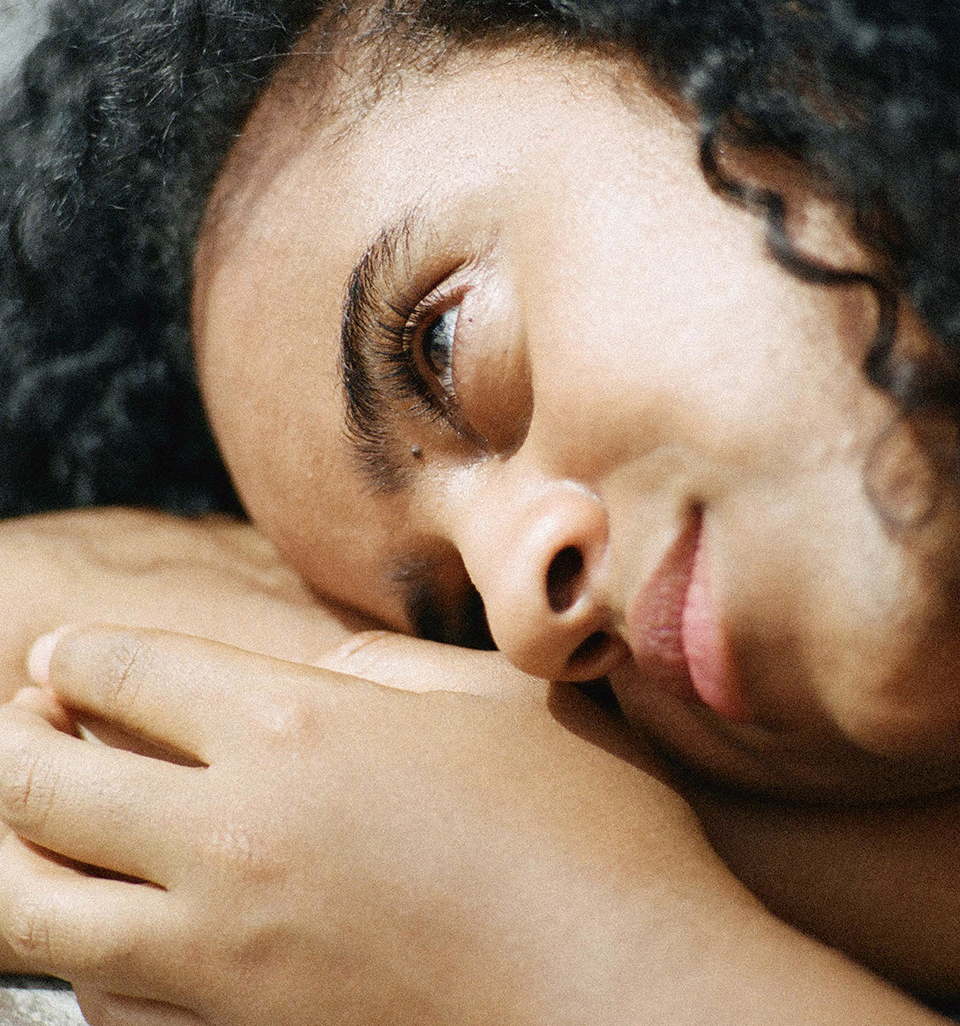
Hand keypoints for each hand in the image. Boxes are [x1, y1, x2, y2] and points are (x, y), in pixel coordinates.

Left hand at [0, 628, 942, 1025]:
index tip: (65, 659)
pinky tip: (96, 924)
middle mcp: (232, 833)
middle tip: (26, 723)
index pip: (124, 673)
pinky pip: (94, 995)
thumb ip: (383, 665)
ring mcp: (218, 952)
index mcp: (296, 724)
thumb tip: (313, 670)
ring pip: (31, 905)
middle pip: (41, 780)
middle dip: (14, 739)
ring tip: (26, 821)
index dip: (80, 657)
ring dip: (10, 850)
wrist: (626, 996)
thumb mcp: (492, 698)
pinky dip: (71, 949)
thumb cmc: (585, 829)